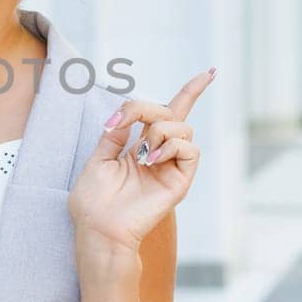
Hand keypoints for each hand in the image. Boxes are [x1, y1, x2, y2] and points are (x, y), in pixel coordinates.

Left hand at [67, 67, 215, 252]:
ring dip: (157, 132)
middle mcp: (161, 154)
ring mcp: (172, 167)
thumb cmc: (93, 202)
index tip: (209, 72)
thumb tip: (127, 114)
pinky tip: (149, 160)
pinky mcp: (180, 181)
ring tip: (139, 155)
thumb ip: (115, 134)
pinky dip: (170, 147)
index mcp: (141, 146)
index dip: (191, 92)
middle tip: (121, 122)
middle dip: (146, 108)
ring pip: (182, 128)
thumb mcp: (98, 158)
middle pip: (172, 112)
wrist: (98, 229)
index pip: (171, 113)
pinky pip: (190, 150)